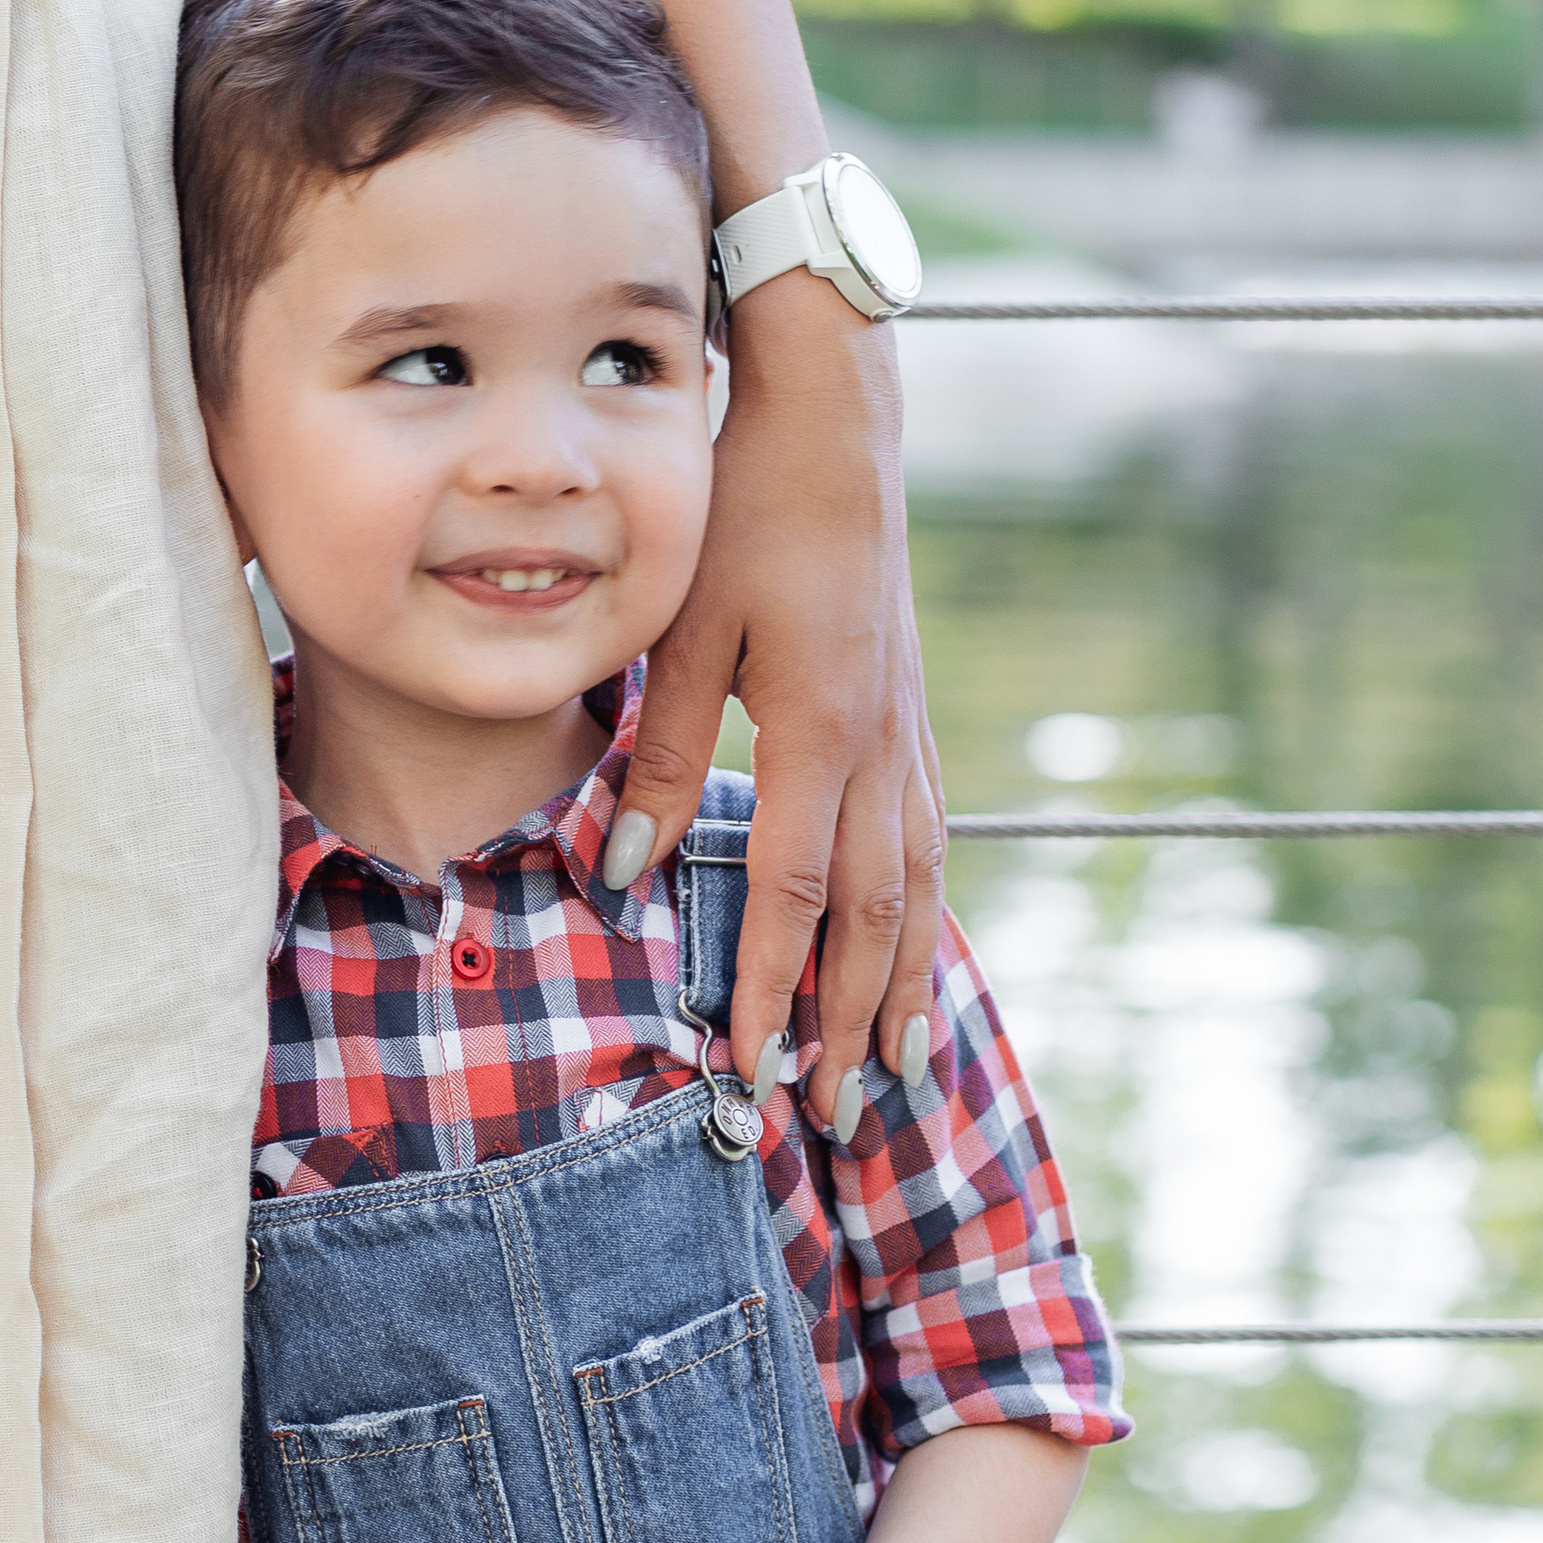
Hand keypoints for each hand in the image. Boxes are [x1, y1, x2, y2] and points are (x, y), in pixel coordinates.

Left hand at [618, 273, 944, 1117]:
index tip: (750, 1076)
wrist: (835, 421)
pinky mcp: (913, 712)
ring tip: (899, 1074)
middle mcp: (879, 742)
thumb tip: (615, 877)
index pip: (795, 893)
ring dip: (906, 987)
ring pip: (918, 887)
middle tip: (838, 1121)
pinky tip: (914, 955)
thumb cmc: (744, 511)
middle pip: (875, 917)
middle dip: (854, 1027)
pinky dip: (922, 914)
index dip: (773, 992)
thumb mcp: (681, 628)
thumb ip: (653, 758)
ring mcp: (909, 729)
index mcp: (817, 726)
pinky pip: (927, 839)